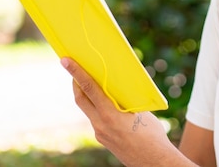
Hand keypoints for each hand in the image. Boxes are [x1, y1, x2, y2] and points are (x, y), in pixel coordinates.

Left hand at [61, 57, 195, 166]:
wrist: (154, 162)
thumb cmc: (153, 135)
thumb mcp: (141, 111)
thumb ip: (126, 99)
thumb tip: (119, 87)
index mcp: (110, 114)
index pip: (89, 88)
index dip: (76, 72)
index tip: (65, 61)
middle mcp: (100, 124)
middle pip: (80, 99)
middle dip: (75, 82)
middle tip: (74, 69)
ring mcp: (100, 133)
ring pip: (87, 110)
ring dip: (87, 96)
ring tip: (92, 83)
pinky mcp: (103, 139)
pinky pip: (95, 119)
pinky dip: (97, 108)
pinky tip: (106, 104)